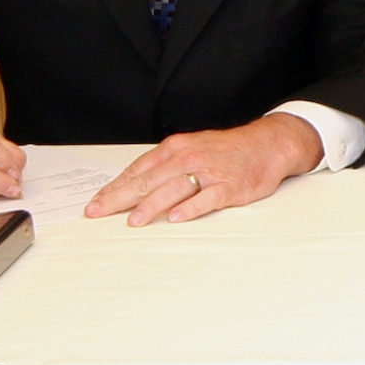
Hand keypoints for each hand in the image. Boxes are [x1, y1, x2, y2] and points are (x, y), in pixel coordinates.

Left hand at [84, 113, 322, 225]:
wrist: (268, 144)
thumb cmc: (227, 150)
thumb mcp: (191, 148)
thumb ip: (165, 165)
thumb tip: (135, 186)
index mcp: (176, 148)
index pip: (138, 169)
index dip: (115, 187)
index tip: (96, 202)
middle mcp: (189, 158)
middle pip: (149, 180)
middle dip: (120, 197)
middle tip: (98, 212)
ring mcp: (209, 173)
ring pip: (174, 189)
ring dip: (151, 205)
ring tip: (133, 220)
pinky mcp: (229, 187)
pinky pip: (206, 198)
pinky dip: (190, 208)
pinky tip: (175, 217)